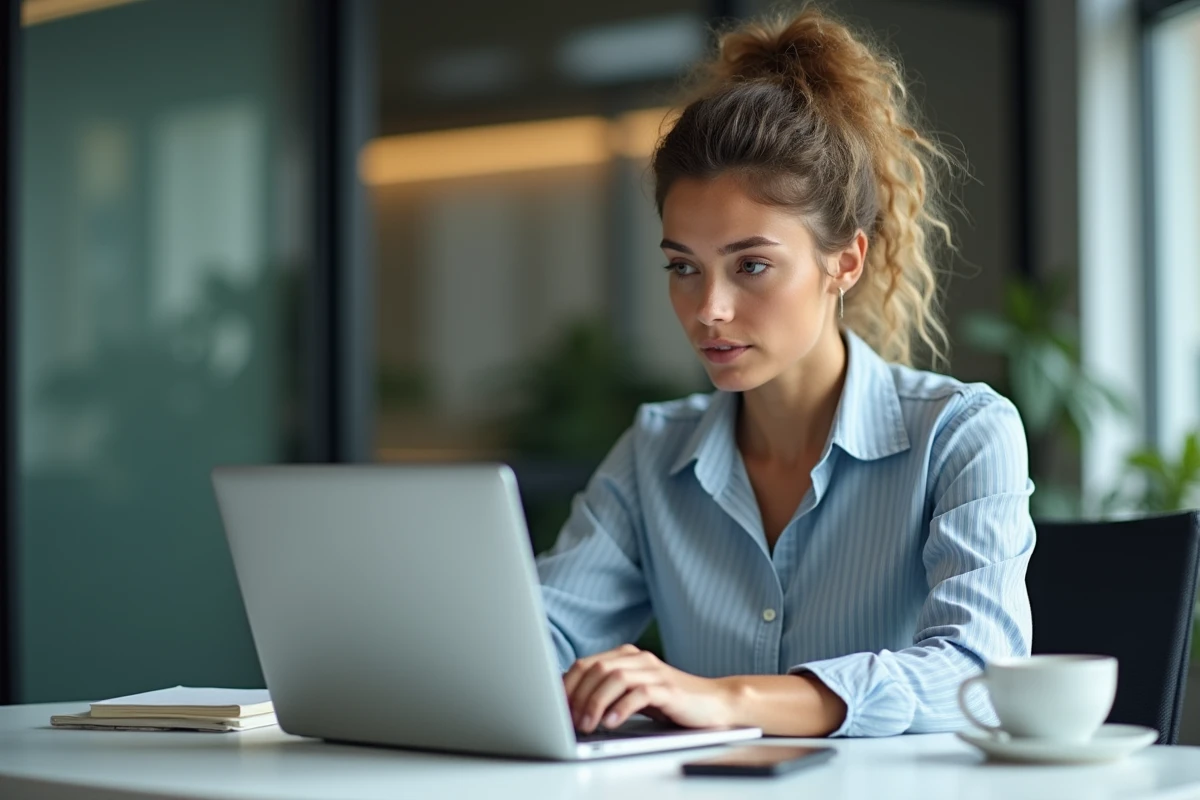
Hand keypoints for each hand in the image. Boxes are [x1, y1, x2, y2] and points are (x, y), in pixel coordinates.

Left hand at [563, 644, 734, 732]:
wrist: (714, 703)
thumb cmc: (671, 703)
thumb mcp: (633, 695)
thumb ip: (608, 692)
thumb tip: (569, 705)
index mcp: (626, 656)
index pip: (586, 664)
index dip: (567, 685)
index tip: (554, 707)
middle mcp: (638, 659)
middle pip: (597, 669)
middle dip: (578, 696)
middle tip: (569, 721)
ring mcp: (654, 671)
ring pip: (615, 677)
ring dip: (595, 702)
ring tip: (587, 725)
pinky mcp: (669, 689)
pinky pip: (640, 693)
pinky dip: (621, 708)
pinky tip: (612, 723)